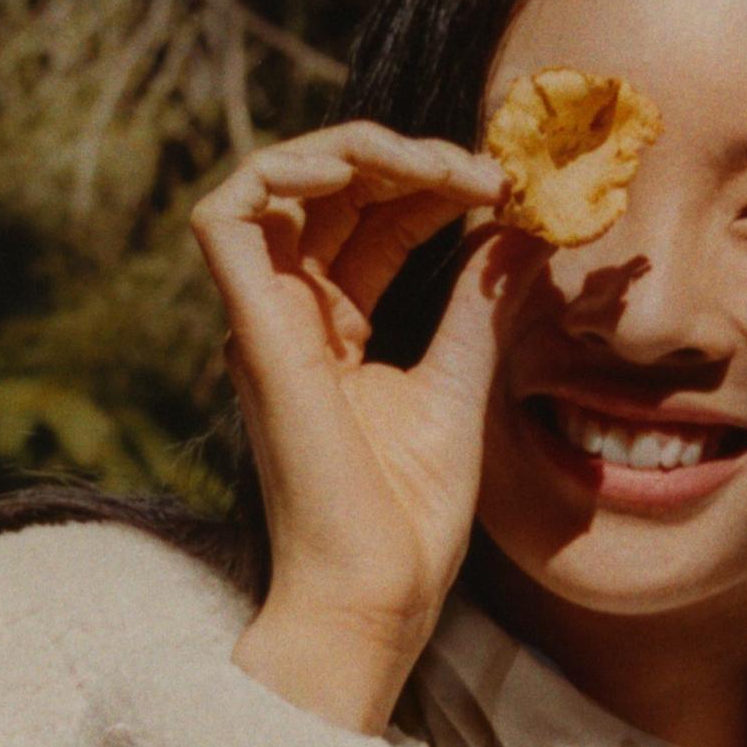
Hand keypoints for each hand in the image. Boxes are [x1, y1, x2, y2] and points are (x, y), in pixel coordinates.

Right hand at [186, 120, 523, 731]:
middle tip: (488, 174)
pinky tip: (357, 169)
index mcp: (332, 330)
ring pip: (275, 183)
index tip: (508, 193)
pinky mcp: (251, 332)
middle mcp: (289, 317)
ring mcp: (264, 321)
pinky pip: (227, 216)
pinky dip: (283, 170)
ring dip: (355, 150)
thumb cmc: (409, 521)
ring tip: (438, 165)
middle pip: (328, 190)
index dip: (432, 185)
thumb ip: (481, 304)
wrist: (376, 595)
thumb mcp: (462, 382)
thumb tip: (518, 230)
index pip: (371, 218)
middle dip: (406, 157)